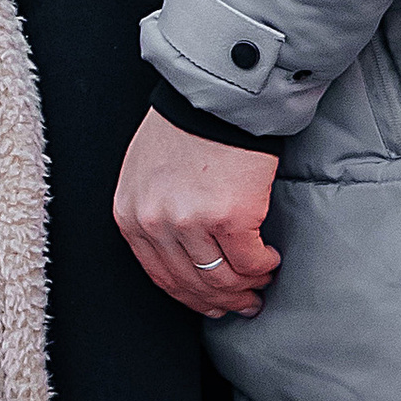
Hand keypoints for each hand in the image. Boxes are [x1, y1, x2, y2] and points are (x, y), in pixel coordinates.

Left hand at [114, 110, 280, 318]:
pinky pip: (250, 262)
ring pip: (223, 279)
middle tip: (244, 304)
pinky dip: (263, 268)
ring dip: (246, 288)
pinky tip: (269, 262)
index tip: (210, 304)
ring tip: (260, 285)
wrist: (216, 96)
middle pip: (193, 284)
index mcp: (131, 215)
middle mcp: (156, 223)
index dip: (191, 298)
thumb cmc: (184, 127)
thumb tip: (178, 255)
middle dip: (222, 301)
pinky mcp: (230, 217)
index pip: (160, 276)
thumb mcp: (143, 173)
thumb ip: (152, 214)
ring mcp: (192, 222)